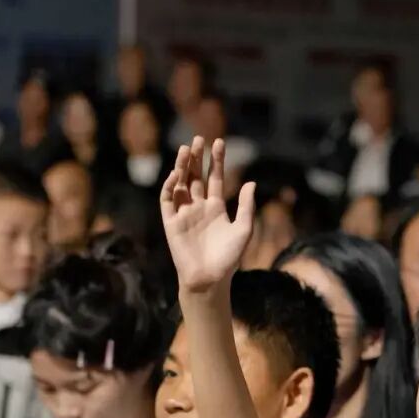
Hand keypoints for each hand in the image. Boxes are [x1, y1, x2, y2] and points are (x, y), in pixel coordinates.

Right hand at [161, 137, 255, 293]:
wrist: (210, 279)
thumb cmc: (229, 258)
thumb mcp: (243, 230)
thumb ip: (246, 206)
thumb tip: (250, 182)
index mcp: (216, 208)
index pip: (215, 178)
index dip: (217, 161)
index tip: (220, 142)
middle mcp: (199, 207)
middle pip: (196, 176)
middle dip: (197, 158)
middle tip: (199, 139)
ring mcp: (184, 213)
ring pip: (181, 184)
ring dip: (182, 166)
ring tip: (186, 148)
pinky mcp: (171, 222)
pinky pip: (168, 200)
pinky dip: (170, 186)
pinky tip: (177, 174)